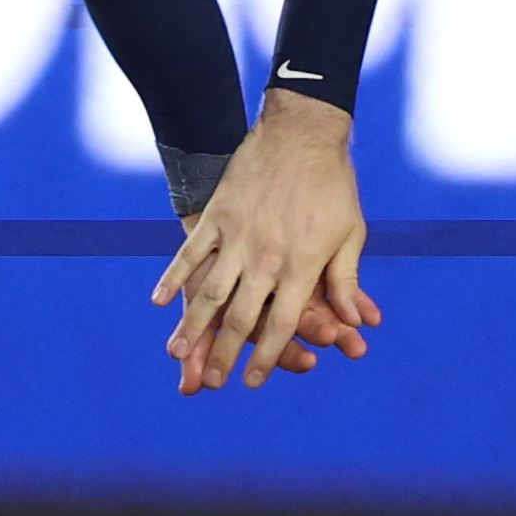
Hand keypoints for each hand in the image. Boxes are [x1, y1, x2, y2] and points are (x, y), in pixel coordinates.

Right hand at [152, 90, 379, 393]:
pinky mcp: (218, 215)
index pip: (281, 323)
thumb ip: (346, 281)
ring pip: (210, 291)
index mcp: (301, 265)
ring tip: (177, 354)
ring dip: (192, 326)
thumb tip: (356, 322)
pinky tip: (160, 302)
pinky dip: (173, 277)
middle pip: (241, 317)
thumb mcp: (351, 233)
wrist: (302, 132)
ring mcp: (237, 235)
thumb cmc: (333, 186)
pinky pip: (190, 253)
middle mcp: (266, 256)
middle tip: (211, 383)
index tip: (252, 381)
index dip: (268, 356)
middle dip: (223, 354)